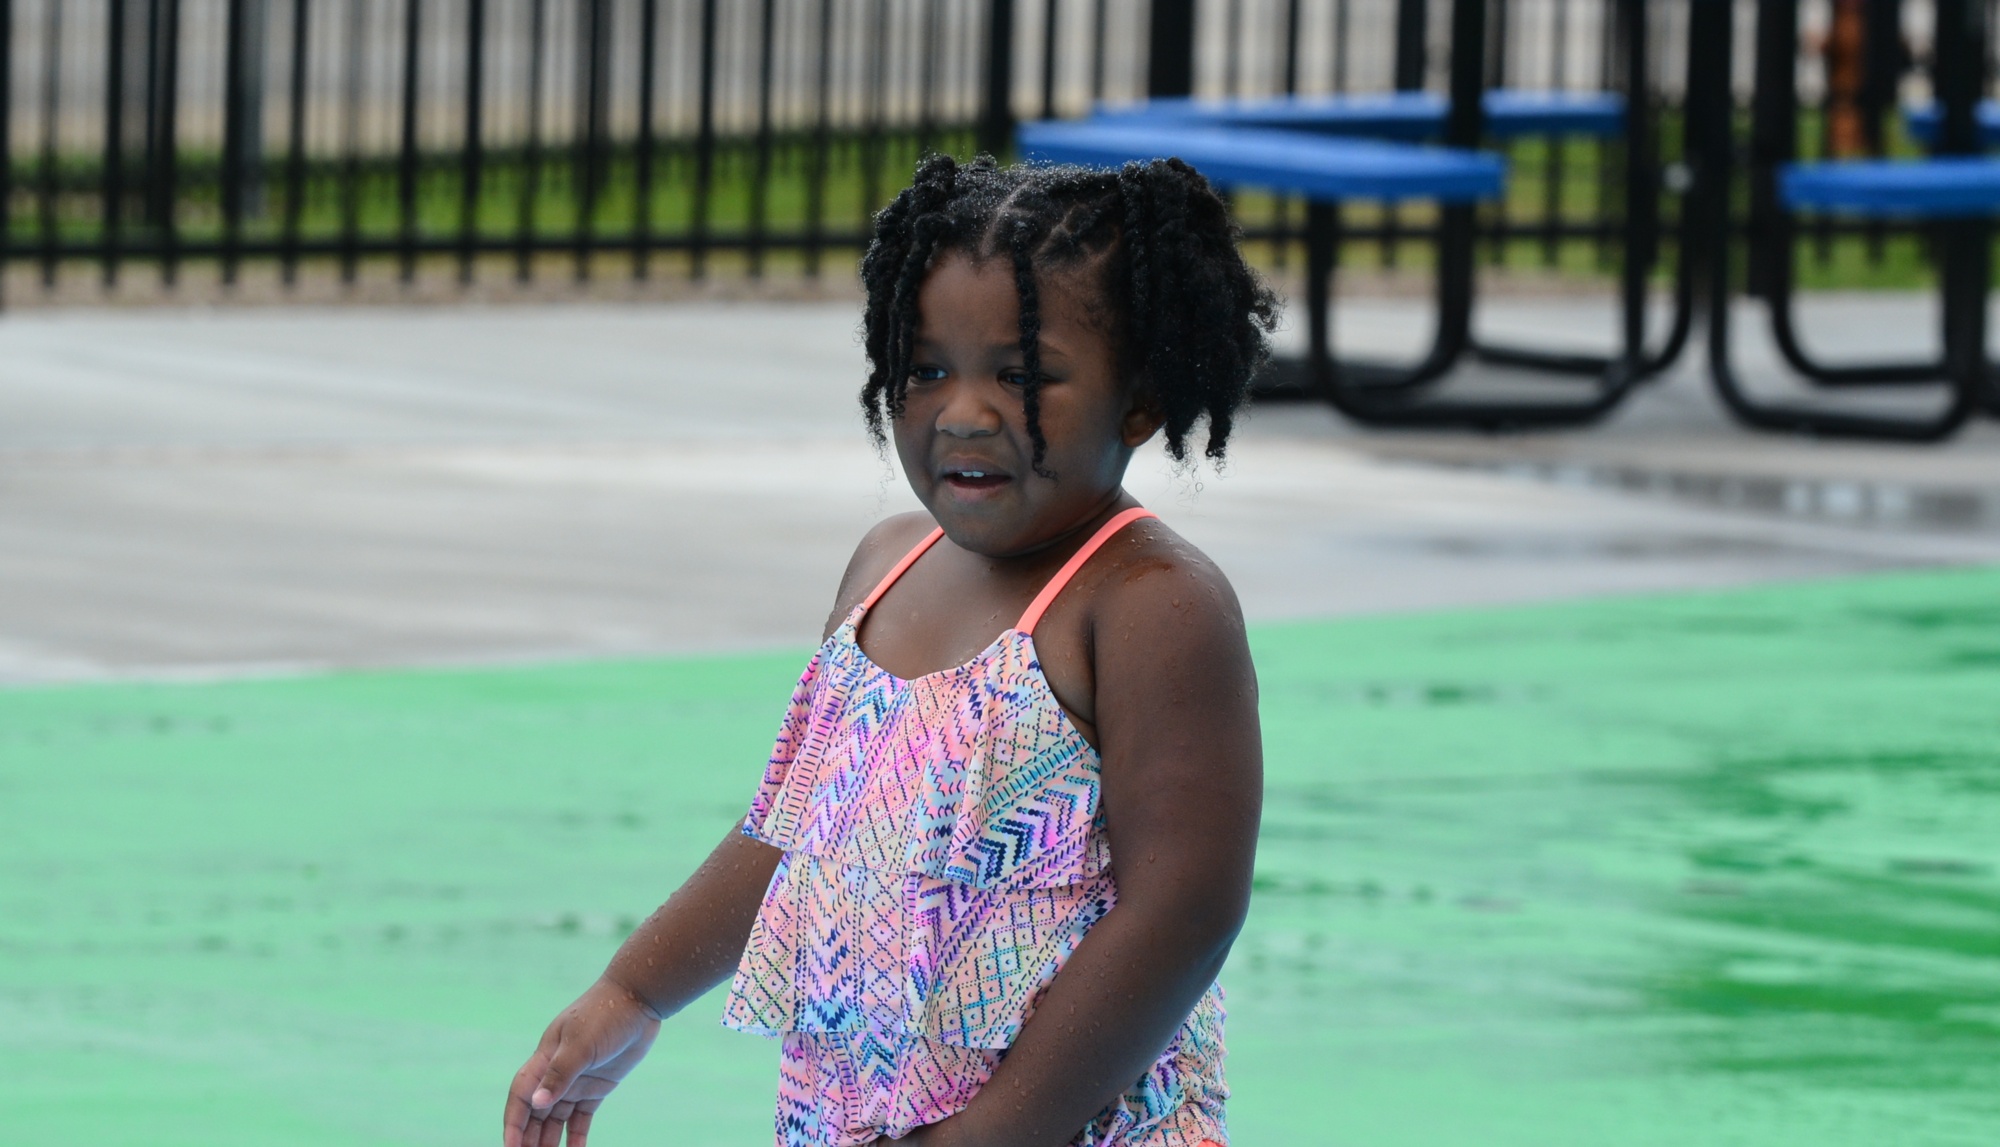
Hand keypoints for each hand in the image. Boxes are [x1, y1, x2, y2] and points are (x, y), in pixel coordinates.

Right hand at [503, 978, 661, 1146]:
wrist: (638, 1000)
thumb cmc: (606, 1013)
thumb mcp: (582, 1043)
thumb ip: (560, 1073)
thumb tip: (536, 1103)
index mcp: (545, 1059)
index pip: (521, 1096)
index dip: (513, 1122)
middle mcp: (556, 1073)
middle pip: (534, 1113)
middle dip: (527, 1137)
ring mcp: (577, 1081)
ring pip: (554, 1119)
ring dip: (547, 1141)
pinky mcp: (597, 1087)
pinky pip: (581, 1119)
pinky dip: (575, 1137)